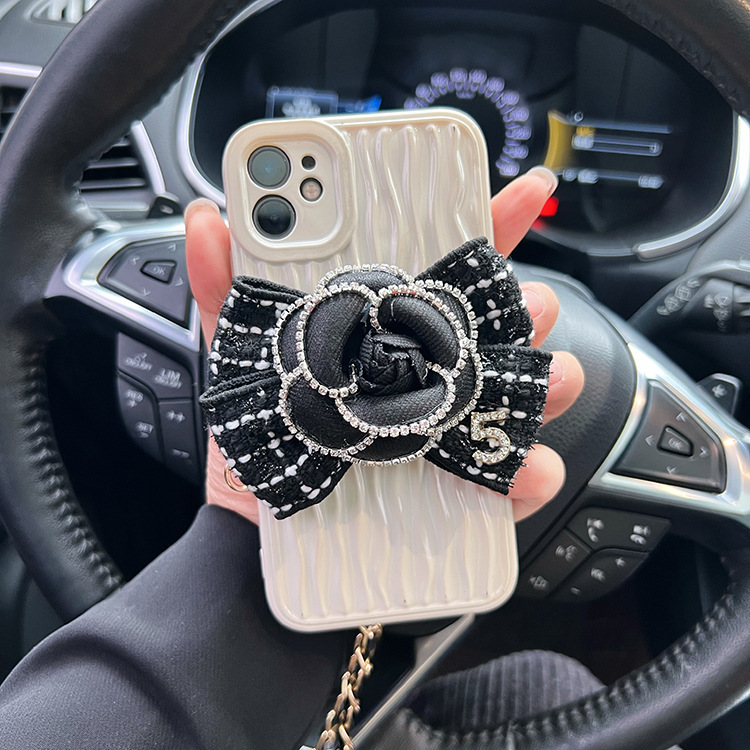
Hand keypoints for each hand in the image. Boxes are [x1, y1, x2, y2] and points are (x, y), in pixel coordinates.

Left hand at [186, 167, 583, 523]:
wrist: (259, 536)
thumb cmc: (265, 439)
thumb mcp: (241, 360)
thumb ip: (226, 291)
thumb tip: (207, 219)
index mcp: (388, 336)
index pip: (446, 271)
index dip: (488, 227)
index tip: (524, 194)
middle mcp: (429, 377)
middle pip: (498, 331)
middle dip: (529, 306)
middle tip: (530, 300)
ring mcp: (450, 432)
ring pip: (521, 398)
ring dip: (545, 379)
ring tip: (543, 372)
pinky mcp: (458, 493)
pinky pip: (507, 482)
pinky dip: (526, 474)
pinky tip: (525, 467)